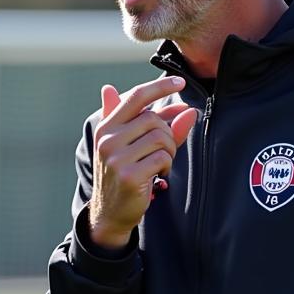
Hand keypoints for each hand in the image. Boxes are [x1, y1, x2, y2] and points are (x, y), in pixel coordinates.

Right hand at [89, 76, 197, 248]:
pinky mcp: (128, 175)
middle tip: (164, 151)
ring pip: (160, 138)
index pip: (136, 97)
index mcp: (107, 127)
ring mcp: (116, 157)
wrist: (110, 211)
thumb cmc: (125, 173)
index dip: (160, 87)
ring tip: (160, 163)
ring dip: (168, 151)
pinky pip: (162, 158)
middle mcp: (108, 139)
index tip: (180, 81)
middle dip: (168, 134)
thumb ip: (156, 126)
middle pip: (154, 120)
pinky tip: (158, 174)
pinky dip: (166, 165)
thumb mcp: (132, 146)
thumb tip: (186, 109)